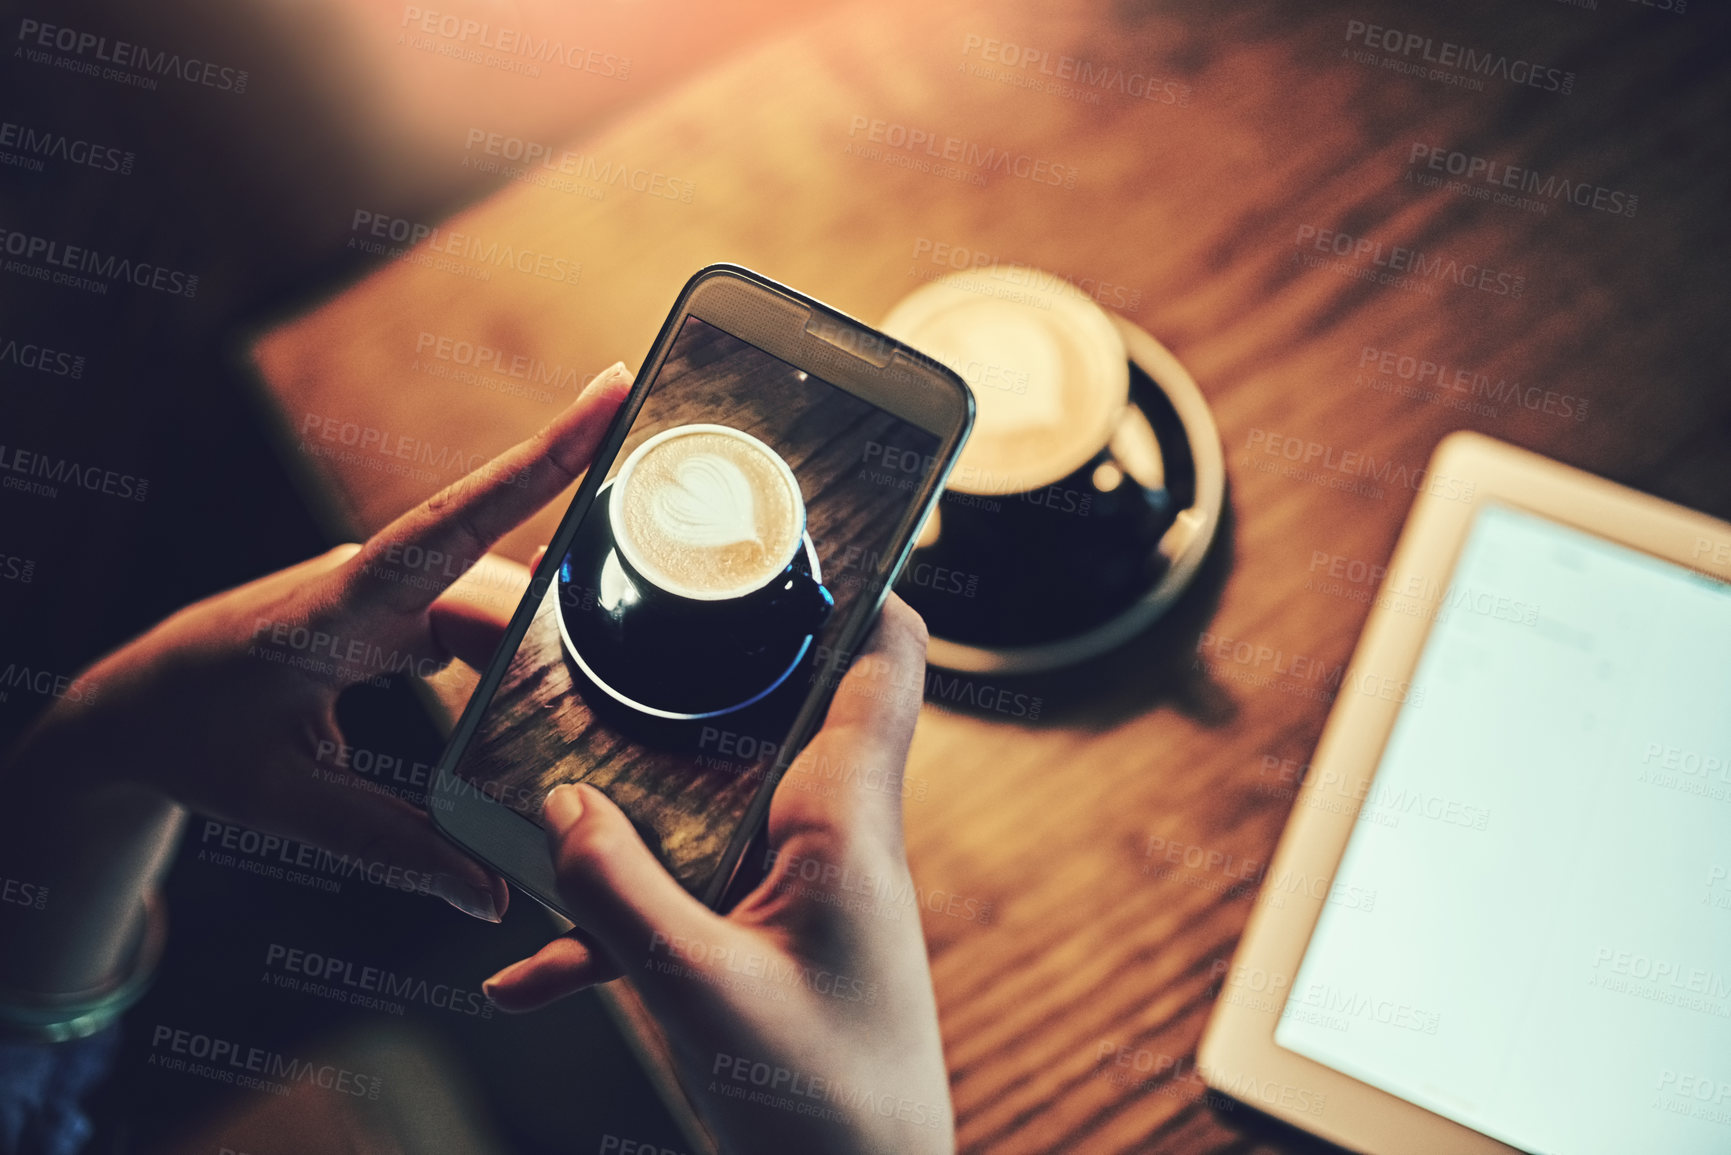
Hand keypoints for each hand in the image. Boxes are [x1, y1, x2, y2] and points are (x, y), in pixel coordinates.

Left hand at [4, 364, 631, 923]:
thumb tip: (490, 894)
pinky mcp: (391, 606)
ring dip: (545, 648)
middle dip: (571, 622)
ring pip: (496, 602)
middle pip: (500, 586)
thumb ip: (391, 846)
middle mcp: (367, 580)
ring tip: (595, 707)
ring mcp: (382, 588)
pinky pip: (476, 615)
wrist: (135, 704)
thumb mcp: (283, 805)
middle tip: (637, 680)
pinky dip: (517, 652)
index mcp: (333, 611)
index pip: (451, 527)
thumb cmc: (194, 742)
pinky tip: (549, 691)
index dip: (536, 463)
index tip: (607, 395)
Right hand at [483, 596, 954, 1153]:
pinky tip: (520, 974)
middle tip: (587, 635)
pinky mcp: (760, 949)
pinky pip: (678, 907)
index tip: (779, 528)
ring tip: (527, 775)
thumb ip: (626, 902)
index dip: (853, 579)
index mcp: (843, 825)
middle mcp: (826, 839)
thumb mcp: (707, 1005)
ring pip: (704, 806)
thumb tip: (558, 805)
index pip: (884, 661)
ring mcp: (792, 894)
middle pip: (764, 713)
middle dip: (680, 676)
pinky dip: (609, 928)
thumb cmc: (826, 1119)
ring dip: (624, 802)